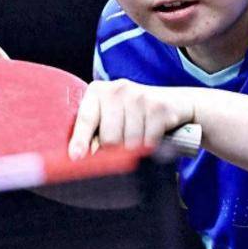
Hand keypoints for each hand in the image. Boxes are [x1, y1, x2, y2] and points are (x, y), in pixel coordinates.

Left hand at [68, 79, 194, 159]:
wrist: (171, 101)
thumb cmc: (132, 113)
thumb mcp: (109, 115)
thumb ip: (93, 133)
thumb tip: (82, 159)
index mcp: (98, 91)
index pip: (86, 118)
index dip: (80, 140)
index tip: (76, 157)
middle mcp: (118, 89)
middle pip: (109, 137)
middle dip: (113, 150)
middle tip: (120, 144)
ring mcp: (140, 96)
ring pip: (129, 142)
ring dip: (133, 148)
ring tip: (136, 137)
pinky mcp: (159, 107)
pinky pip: (148, 141)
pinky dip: (149, 145)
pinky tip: (150, 134)